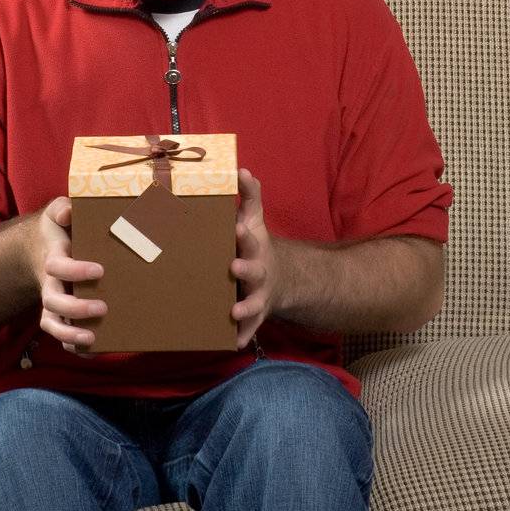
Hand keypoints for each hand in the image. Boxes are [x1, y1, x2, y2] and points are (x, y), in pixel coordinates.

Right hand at [29, 196, 106, 353]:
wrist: (40, 247)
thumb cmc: (57, 228)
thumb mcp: (57, 212)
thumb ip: (62, 208)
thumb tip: (68, 212)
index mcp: (52, 258)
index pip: (58, 267)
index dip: (76, 270)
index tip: (99, 270)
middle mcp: (49, 284)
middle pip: (52, 302)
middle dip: (75, 309)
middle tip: (102, 308)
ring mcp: (53, 301)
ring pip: (52, 324)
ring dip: (70, 335)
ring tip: (92, 340)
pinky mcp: (59, 314)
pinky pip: (60, 334)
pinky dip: (72, 346)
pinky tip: (92, 351)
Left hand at [231, 167, 276, 349]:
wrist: (276, 277)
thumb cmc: (253, 242)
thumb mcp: (253, 217)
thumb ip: (249, 194)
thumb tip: (240, 168)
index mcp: (253, 247)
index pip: (250, 239)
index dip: (245, 234)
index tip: (237, 228)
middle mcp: (258, 272)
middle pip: (253, 271)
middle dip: (245, 270)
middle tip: (233, 267)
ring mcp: (257, 295)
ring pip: (252, 303)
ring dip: (245, 307)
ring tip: (234, 310)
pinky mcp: (253, 316)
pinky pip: (249, 329)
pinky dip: (243, 336)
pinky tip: (234, 342)